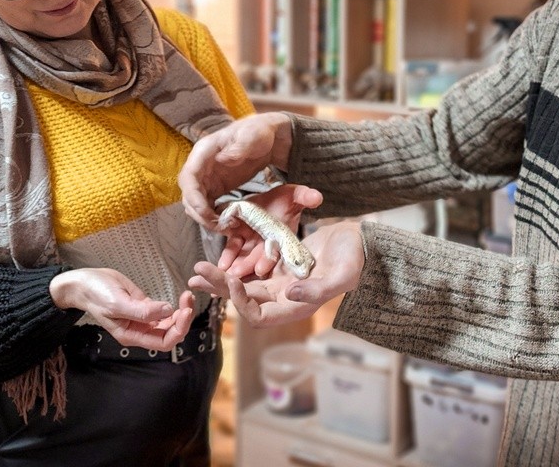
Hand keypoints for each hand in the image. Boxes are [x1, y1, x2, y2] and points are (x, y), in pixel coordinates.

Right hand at [50, 268, 194, 349]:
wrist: (83, 283)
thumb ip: (142, 310)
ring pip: (168, 322)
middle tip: (188, 299)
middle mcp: (139, 330)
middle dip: (182, 319)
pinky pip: (162, 311)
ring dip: (180, 311)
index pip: (163, 341)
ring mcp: (142, 318)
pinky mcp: (143, 305)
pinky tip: (179, 297)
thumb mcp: (118, 303)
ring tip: (186, 296)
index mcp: (133, 335)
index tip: (185, 311)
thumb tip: (167, 310)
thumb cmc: (96, 295)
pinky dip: (174, 306)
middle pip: (169, 333)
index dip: (178, 329)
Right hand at [179, 112, 292, 228]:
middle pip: (189, 195)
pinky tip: (229, 224)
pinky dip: (214, 217)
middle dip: (200, 213)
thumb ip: (239, 147)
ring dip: (206, 219)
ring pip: (195, 204)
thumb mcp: (252, 136)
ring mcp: (206, 179)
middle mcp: (200, 166)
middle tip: (220, 226)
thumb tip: (222, 159)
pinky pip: (207, 206)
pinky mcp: (215, 188)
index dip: (193, 197)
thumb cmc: (257, 133)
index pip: (188, 177)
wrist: (266, 139)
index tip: (205, 212)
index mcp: (203, 152)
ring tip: (228, 228)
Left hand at [188, 221, 363, 327]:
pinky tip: (218, 260)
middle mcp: (286, 299)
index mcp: (298, 306)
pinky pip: (251, 271)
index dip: (242, 304)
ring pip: (244, 286)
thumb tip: (290, 294)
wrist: (362, 243)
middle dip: (220, 288)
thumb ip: (319, 289)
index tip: (232, 281)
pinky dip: (234, 267)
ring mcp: (281, 283)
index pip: (260, 316)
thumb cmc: (357, 258)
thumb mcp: (343, 273)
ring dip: (221, 280)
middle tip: (196, 273)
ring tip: (198, 271)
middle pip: (244, 301)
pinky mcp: (280, 267)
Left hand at [217, 183, 322, 278]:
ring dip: (237, 264)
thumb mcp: (295, 195)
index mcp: (283, 238)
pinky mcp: (239, 235)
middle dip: (248, 266)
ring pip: (245, 255)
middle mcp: (268, 243)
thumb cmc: (287, 198)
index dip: (269, 259)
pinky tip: (222, 263)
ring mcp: (253, 241)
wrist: (272, 196)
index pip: (277, 250)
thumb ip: (304, 196)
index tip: (260, 269)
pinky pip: (233, 247)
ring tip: (227, 272)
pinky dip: (228, 255)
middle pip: (258, 257)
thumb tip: (317, 197)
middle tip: (237, 275)